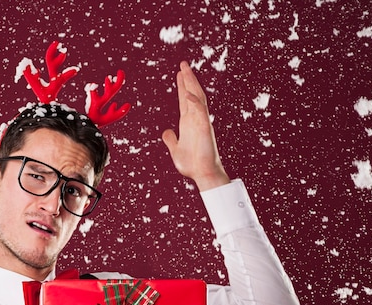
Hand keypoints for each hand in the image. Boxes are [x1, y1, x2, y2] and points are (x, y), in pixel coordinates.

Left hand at [162, 61, 229, 191]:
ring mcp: (201, 122)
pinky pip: (200, 112)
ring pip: (197, 98)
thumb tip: (166, 132)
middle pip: (192, 94)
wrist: (202, 173)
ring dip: (191, 84)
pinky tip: (188, 93)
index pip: (185, 100)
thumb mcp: (175, 150)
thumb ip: (171, 140)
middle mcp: (195, 119)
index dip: (182, 86)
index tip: (179, 74)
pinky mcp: (204, 128)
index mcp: (188, 123)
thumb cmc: (192, 164)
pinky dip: (194, 102)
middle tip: (183, 64)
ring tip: (185, 70)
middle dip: (187, 79)